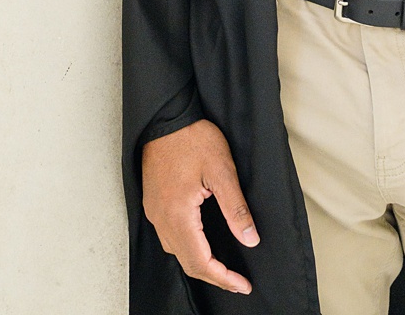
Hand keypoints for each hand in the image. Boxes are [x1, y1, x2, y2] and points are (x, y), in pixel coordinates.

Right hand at [141, 119, 257, 294]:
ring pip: (176, 251)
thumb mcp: (222, 171)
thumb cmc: (194, 139)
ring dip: (200, 264)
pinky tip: (202, 246)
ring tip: (224, 268)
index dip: (222, 277)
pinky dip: (188, 249)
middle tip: (238, 282)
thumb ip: (236, 208)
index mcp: (178, 214)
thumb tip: (250, 239)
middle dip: (213, 276)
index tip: (242, 285)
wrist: (167, 119)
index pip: (199, 261)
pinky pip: (170, 237)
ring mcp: (154, 212)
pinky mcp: (154, 204)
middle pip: (186, 262)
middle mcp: (161, 219)